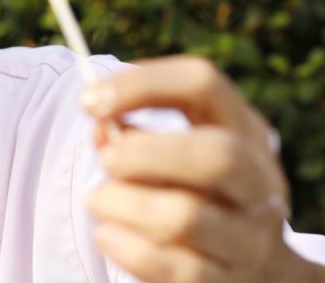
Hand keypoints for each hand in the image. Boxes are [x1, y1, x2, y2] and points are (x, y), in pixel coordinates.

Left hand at [80, 55, 316, 281]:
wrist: (254, 272)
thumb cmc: (194, 194)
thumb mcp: (173, 156)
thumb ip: (133, 135)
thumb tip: (99, 126)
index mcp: (244, 131)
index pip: (202, 83)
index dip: (141, 84)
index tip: (89, 100)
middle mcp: (259, 182)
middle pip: (217, 155)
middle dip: (146, 153)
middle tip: (105, 159)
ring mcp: (250, 239)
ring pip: (185, 217)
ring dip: (123, 204)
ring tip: (99, 201)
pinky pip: (175, 267)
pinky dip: (127, 248)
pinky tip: (108, 235)